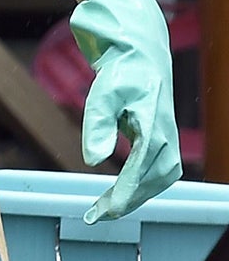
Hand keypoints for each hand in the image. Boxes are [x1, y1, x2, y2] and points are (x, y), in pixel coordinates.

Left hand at [71, 0, 180, 221]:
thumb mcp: (102, 94)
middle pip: (154, 178)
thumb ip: (98, 127)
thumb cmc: (118, 68)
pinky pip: (158, 165)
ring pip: (160, 175)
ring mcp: (166, 132)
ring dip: (137, 194)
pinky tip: (122, 189)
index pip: (143, 169)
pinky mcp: (161, 130)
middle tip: (98, 216)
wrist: (137, 44)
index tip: (104, 212)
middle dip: (129, 200)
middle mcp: (165, 131)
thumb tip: (93, 161)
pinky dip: (143, 182)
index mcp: (153, 124)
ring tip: (107, 207)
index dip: (125, 194)